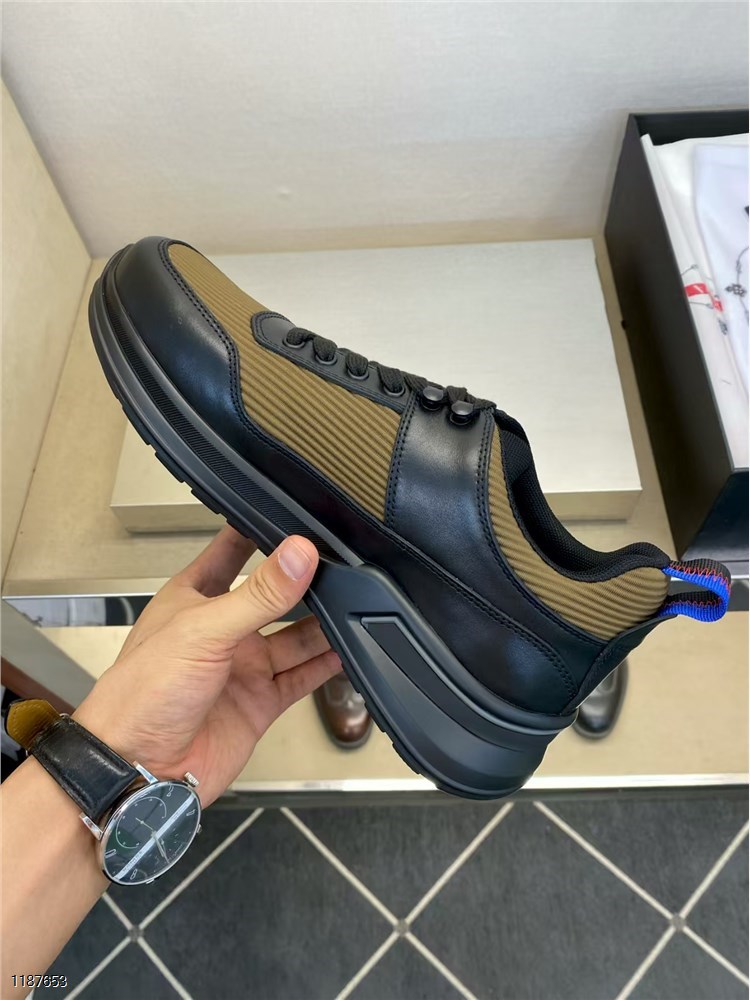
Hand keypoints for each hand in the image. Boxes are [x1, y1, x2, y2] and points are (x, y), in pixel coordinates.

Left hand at [73, 528, 340, 805]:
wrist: (139, 768)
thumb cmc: (141, 694)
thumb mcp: (204, 629)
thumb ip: (258, 593)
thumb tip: (298, 554)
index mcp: (194, 598)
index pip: (232, 551)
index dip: (260, 531)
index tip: (294, 514)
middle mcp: (221, 630)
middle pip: (273, 596)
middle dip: (304, 581)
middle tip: (340, 562)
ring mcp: (242, 666)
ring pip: (295, 636)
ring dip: (323, 624)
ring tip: (356, 603)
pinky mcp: (259, 702)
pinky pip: (302, 677)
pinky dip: (327, 665)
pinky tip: (348, 651)